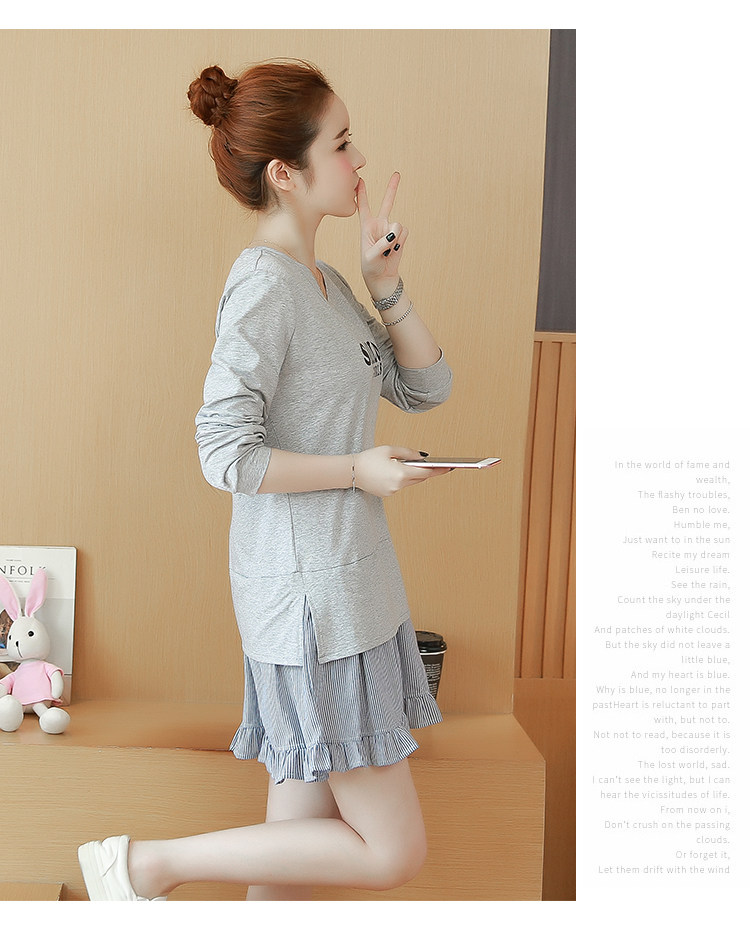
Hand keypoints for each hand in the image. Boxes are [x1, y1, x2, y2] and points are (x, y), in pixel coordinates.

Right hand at [354, 446, 451, 496]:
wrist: (351, 472)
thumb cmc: (369, 458)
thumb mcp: (390, 450)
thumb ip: (409, 453)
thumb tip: (423, 458)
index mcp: (400, 473)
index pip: (425, 473)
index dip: (438, 470)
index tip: (449, 468)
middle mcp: (398, 485)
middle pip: (419, 478)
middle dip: (425, 471)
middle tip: (435, 465)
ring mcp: (393, 491)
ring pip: (410, 482)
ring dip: (412, 474)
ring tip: (409, 465)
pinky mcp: (388, 494)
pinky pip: (400, 485)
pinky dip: (401, 479)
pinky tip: (394, 471)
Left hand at [356, 173, 409, 299]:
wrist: (382, 276)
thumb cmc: (371, 266)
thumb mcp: (370, 256)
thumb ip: (382, 243)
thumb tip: (395, 231)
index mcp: (366, 226)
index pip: (363, 207)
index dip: (362, 194)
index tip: (360, 180)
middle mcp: (379, 224)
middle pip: (387, 203)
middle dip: (392, 189)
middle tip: (397, 174)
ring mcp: (391, 230)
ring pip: (397, 225)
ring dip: (394, 239)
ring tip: (387, 250)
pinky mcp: (400, 236)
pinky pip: (404, 233)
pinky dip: (400, 243)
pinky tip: (393, 250)